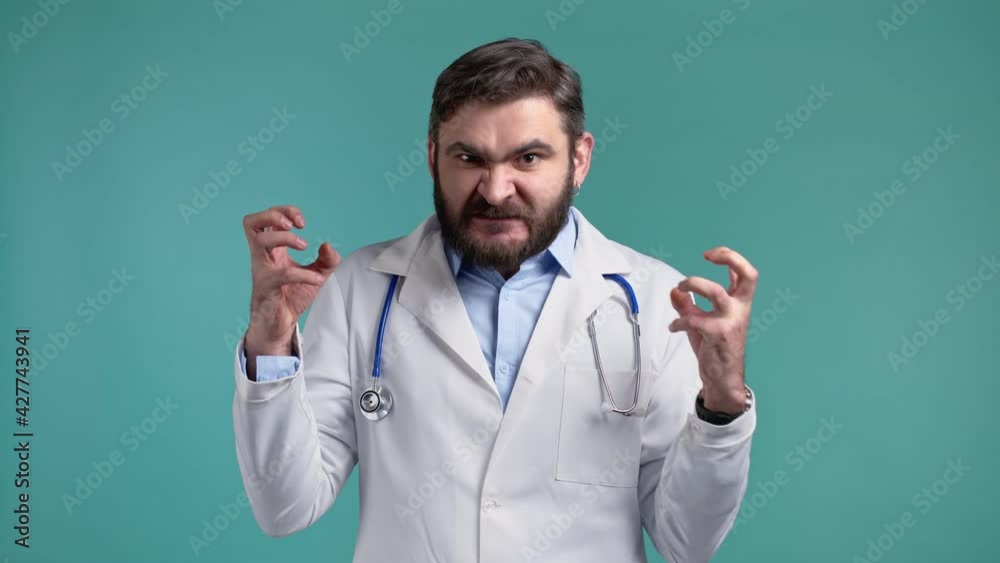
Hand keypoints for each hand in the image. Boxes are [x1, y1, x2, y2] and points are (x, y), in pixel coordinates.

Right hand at [242, 205, 339, 364]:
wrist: (280, 323)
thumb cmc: (291, 296)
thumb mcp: (316, 275)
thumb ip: (326, 260)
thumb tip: (328, 245)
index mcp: (272, 248)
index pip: (267, 217)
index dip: (284, 211)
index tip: (302, 223)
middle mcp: (263, 255)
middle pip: (252, 222)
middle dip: (275, 215)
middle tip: (296, 227)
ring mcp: (262, 270)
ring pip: (260, 240)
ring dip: (285, 238)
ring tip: (304, 247)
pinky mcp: (266, 287)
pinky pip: (282, 274)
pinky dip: (303, 274)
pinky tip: (316, 279)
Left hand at [667, 247, 757, 413]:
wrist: (722, 379)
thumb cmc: (715, 350)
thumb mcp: (701, 323)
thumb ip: (688, 306)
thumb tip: (675, 291)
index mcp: (739, 304)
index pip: (745, 274)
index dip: (731, 257)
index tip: (710, 255)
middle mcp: (740, 310)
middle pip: (748, 275)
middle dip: (729, 258)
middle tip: (707, 257)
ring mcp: (730, 321)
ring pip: (715, 291)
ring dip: (693, 284)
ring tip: (680, 288)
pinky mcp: (718, 334)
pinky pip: (693, 320)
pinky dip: (679, 322)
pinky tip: (674, 327)